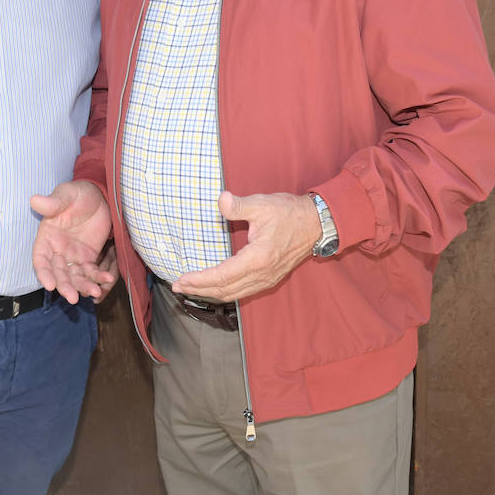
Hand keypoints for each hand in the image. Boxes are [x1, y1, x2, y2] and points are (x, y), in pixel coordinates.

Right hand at [31, 179, 114, 304]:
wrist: (99, 195)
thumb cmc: (77, 194)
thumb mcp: (66, 195)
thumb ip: (52, 202)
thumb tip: (35, 200)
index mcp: (46, 238)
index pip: (41, 260)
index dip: (44, 273)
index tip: (50, 285)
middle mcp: (57, 251)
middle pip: (58, 274)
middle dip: (65, 286)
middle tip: (73, 298)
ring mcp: (73, 256)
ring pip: (75, 277)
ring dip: (83, 286)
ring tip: (94, 292)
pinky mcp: (89, 258)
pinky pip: (92, 271)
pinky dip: (98, 277)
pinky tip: (107, 279)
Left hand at [172, 191, 320, 302]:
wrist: (316, 224)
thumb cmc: (289, 213)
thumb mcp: (262, 204)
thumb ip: (238, 205)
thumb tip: (221, 200)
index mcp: (258, 258)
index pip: (222, 276)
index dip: (200, 280)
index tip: (182, 279)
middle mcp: (262, 274)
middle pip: (225, 290)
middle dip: (199, 290)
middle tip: (177, 286)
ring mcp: (267, 279)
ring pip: (234, 294)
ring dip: (210, 293)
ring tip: (191, 289)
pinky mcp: (269, 279)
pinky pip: (242, 291)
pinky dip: (225, 291)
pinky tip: (214, 287)